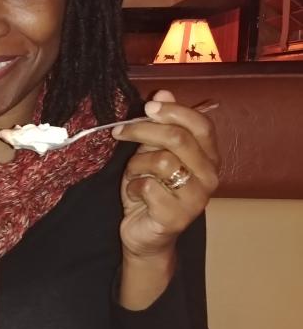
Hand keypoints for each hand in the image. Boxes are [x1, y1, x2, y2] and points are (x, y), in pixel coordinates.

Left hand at [112, 90, 219, 259]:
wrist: (145, 236)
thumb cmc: (150, 193)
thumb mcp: (152, 154)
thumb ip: (160, 126)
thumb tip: (163, 92)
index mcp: (208, 158)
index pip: (201, 125)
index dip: (174, 110)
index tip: (149, 105)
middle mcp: (209, 177)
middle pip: (178, 139)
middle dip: (143, 130)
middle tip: (120, 132)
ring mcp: (196, 199)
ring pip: (161, 162)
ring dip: (136, 165)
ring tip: (134, 175)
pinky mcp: (176, 217)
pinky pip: (147, 187)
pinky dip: (133, 187)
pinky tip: (135, 195)